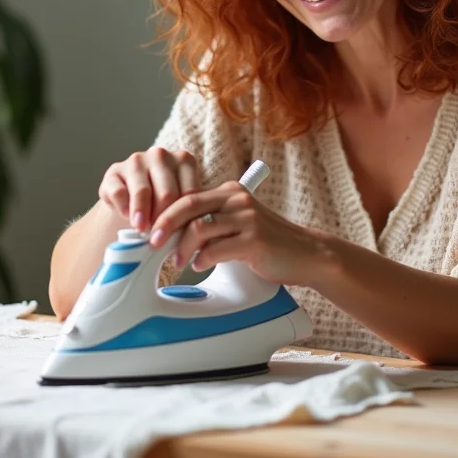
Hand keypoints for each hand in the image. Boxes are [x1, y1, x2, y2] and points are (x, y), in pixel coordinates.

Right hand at [97, 147, 199, 231]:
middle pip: (167, 193)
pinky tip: (127, 218)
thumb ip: (188, 211)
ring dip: (142, 215)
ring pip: (143, 191)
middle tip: (160, 237)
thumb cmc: (164, 206)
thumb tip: (191, 232)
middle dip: (163, 219)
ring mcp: (136, 160)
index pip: (189, 192)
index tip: (181, 235)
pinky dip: (123, 208)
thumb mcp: (181, 205)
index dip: (185, 217)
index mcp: (184, 160)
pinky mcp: (113, 171)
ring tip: (143, 230)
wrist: (132, 205)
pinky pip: (119, 193)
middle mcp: (161, 155)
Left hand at [148, 180, 327, 285]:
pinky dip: (202, 259)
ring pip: (200, 227)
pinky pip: (217, 248)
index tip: (150, 230)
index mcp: (231, 192)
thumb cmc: (268, 244)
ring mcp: (248, 218)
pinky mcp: (255, 240)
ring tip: (177, 261)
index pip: (187, 196)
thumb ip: (212, 224)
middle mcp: (238, 199)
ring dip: (182, 247)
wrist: (307, 254)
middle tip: (152, 243)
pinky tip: (200, 266)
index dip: (164, 213)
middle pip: (188, 205)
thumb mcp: (238, 224)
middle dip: (165, 225)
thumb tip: (172, 235)